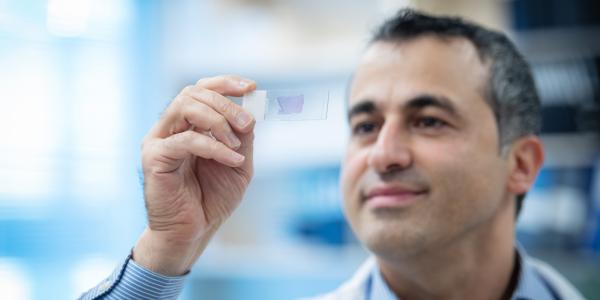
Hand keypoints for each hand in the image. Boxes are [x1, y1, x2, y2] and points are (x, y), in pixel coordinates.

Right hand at [133, 75, 255, 274]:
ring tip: (237, 145)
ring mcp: (159, 140)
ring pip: (185, 106)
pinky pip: (186, 139)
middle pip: (194, 93)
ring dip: (218, 120)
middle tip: (248, 124)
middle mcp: (170, 127)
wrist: (193, 233)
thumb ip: (243, 138)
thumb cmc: (212, 199)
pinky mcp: (154, 158)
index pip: (202, 89)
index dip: (225, 83)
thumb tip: (251, 112)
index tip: (251, 87)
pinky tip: (233, 160)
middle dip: (226, 104)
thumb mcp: (239, 165)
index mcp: (188, 125)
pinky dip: (214, 146)